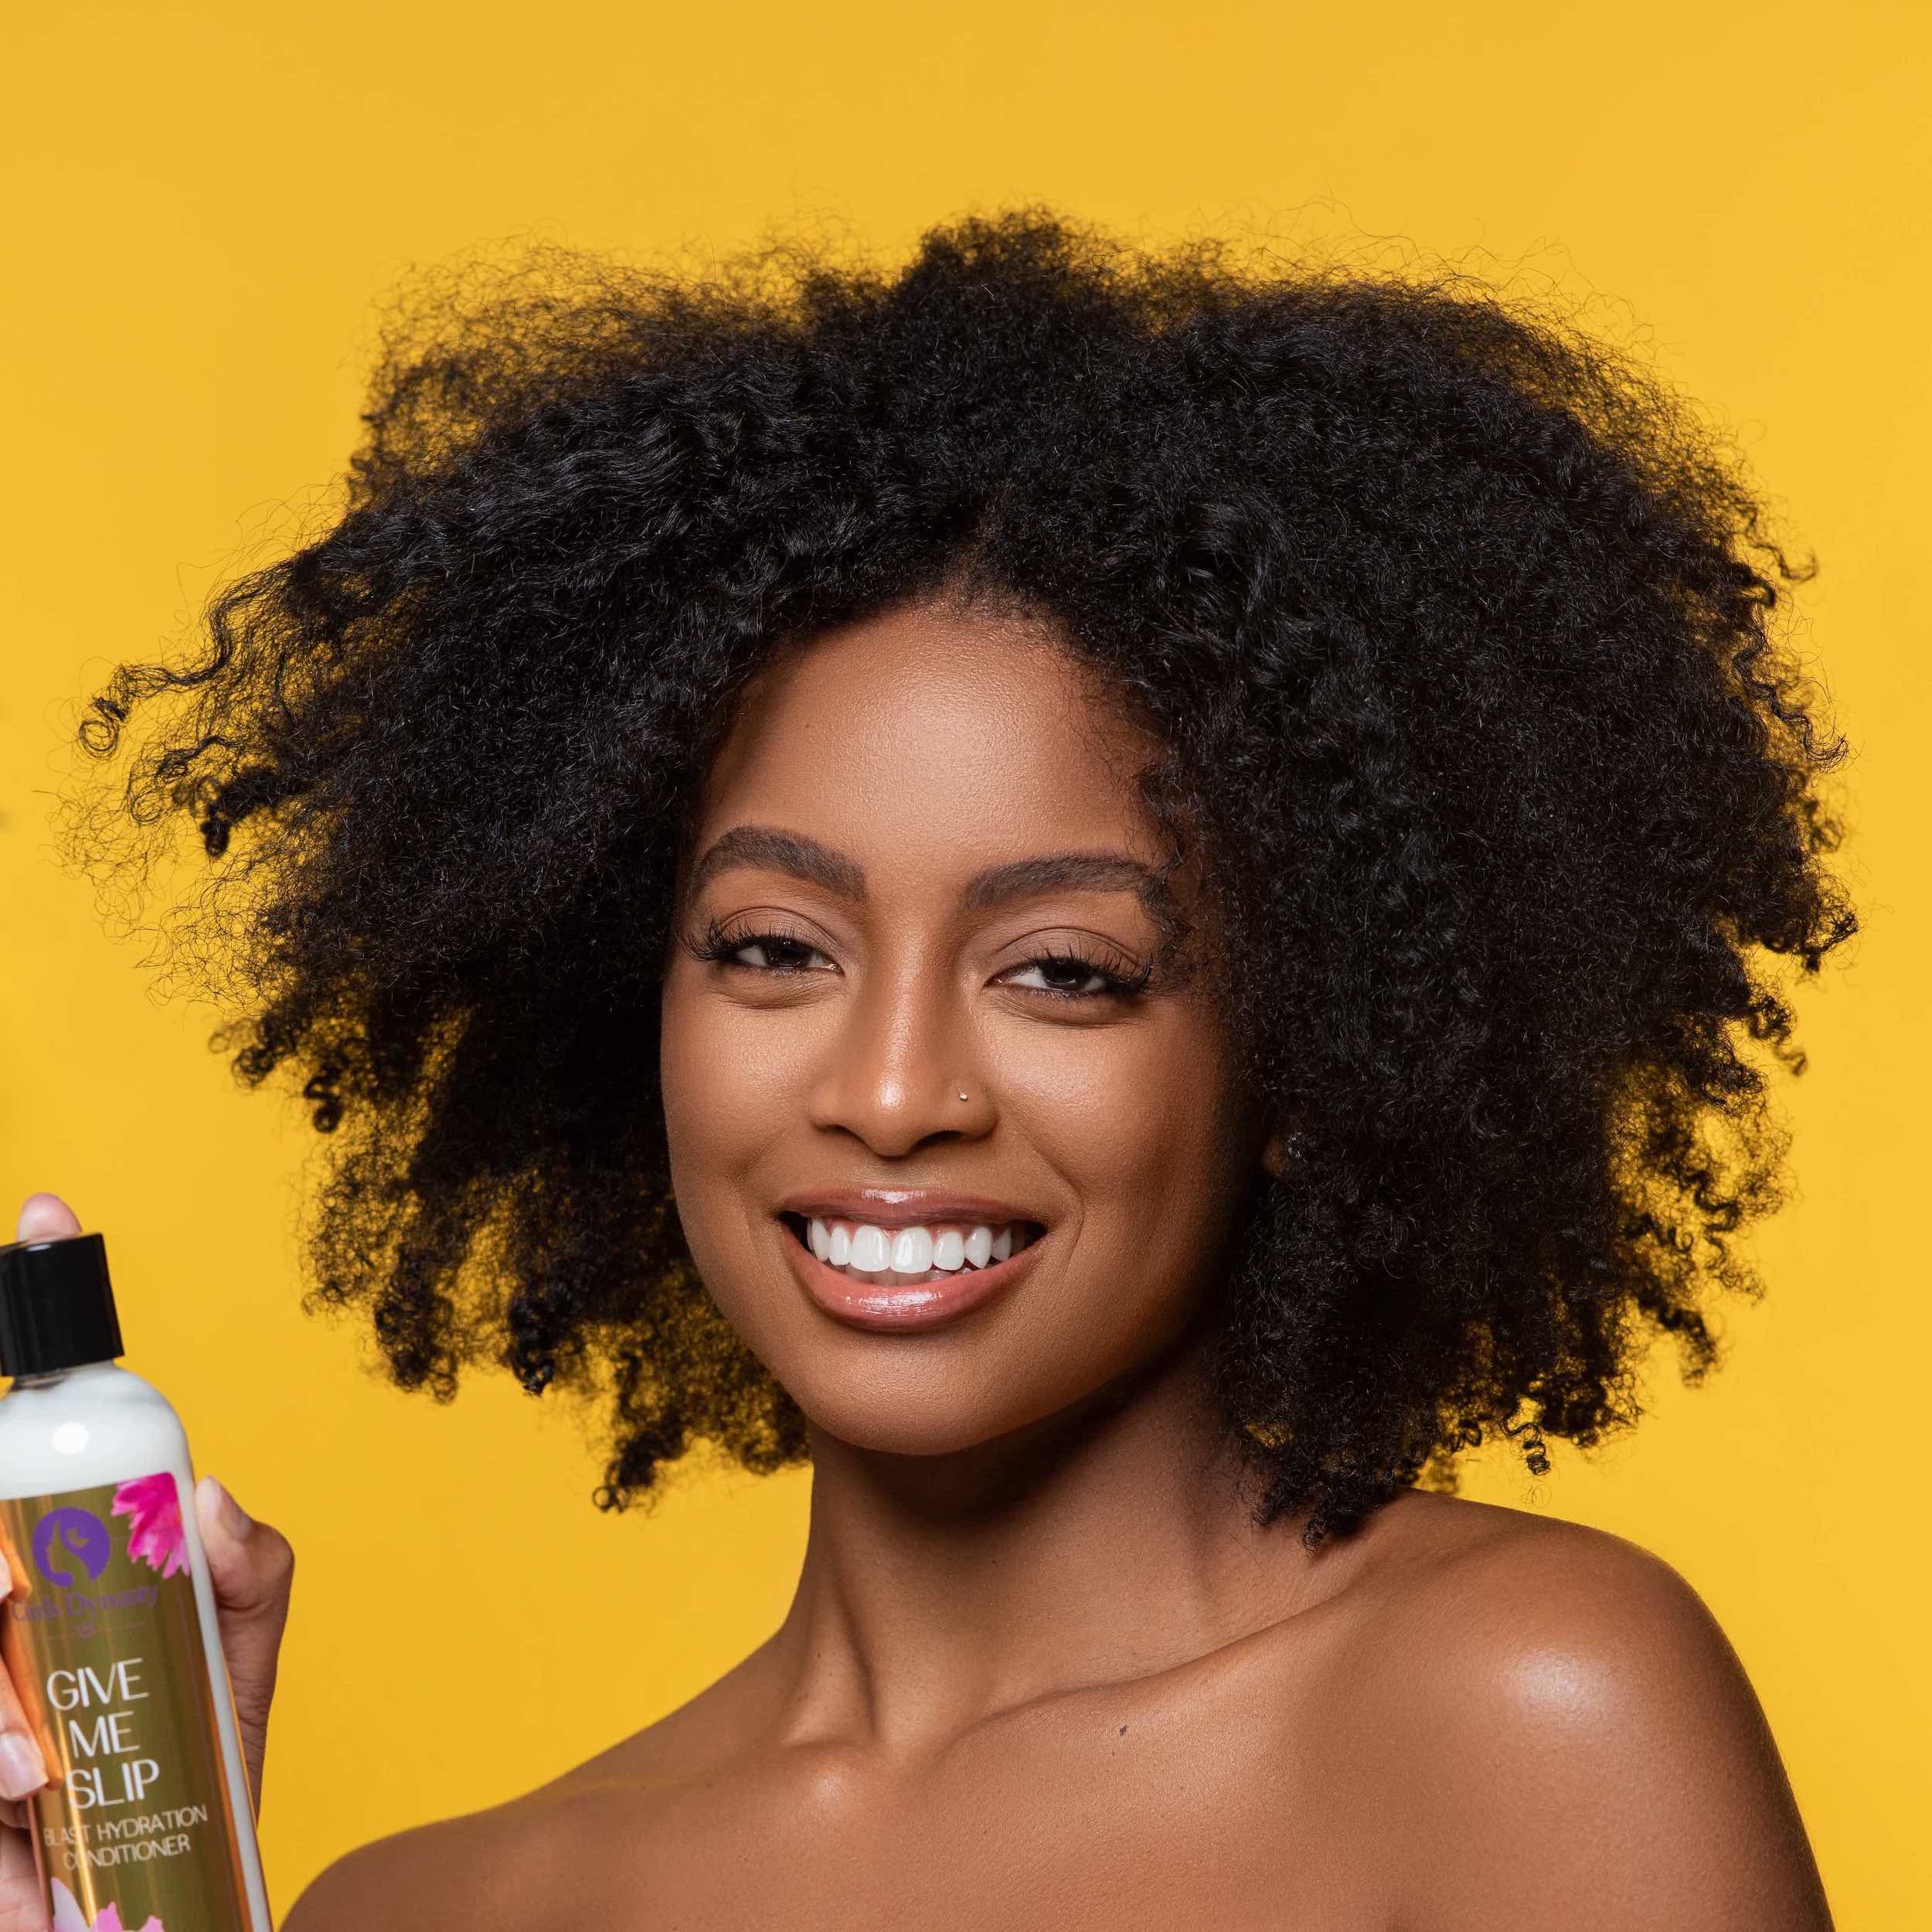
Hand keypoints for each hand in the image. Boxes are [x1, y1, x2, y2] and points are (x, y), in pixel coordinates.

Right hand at [0, 1193, 294, 1927]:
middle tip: (13, 1607)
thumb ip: (249, 1572)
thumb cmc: (193, 1769)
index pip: (36, 1426)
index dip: (34, 1312)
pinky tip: (15, 1794)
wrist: (158, 1909)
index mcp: (49, 1550)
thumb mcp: (240, 1661)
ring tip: (33, 1765)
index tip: (47, 1213)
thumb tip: (206, 1485)